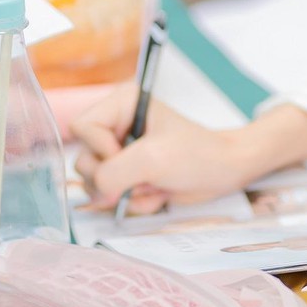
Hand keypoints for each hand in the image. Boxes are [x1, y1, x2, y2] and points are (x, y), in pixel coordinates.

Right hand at [72, 85, 259, 211]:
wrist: (225, 172)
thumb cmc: (197, 154)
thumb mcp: (152, 159)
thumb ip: (112, 174)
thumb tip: (94, 193)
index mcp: (120, 105)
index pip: (81, 128)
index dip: (100, 149)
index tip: (127, 156)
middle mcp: (116, 127)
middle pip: (84, 159)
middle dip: (113, 177)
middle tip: (143, 176)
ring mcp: (121, 154)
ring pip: (96, 183)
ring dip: (126, 192)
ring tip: (155, 184)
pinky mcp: (130, 176)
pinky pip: (113, 196)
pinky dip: (135, 201)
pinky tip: (158, 192)